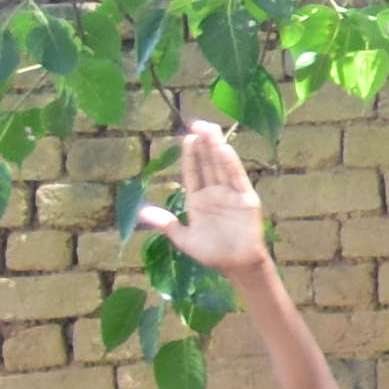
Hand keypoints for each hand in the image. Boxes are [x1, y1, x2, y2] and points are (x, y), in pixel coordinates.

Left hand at [160, 115, 270, 275]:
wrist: (235, 266)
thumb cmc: (211, 253)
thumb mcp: (183, 239)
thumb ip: (166, 223)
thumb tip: (142, 212)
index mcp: (198, 200)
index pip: (192, 173)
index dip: (189, 156)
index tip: (186, 137)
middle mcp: (215, 193)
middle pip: (207, 163)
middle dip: (203, 143)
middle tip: (198, 122)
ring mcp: (231, 194)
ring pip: (221, 166)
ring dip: (216, 147)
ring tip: (210, 128)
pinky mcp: (246, 199)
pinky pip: (237, 178)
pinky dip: (231, 163)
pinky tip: (224, 149)